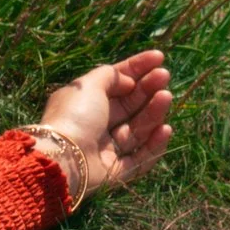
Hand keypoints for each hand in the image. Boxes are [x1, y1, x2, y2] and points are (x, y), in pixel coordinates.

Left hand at [31, 49, 173, 203]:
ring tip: (166, 96)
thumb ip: (109, 76)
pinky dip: (154, 144)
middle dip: (148, 89)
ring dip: (154, 112)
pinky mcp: (115, 172)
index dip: (136, 69)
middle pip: (128, 105)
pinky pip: (140, 158)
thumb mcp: (87, 86)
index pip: (115, 83)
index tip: (159, 57)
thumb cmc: (74, 117)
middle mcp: (95, 125)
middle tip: (164, 76)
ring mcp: (105, 149)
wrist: (64, 159)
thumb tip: (127, 78)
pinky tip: (165, 128)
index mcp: (84, 103)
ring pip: (137, 129)